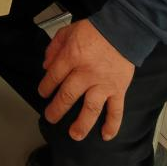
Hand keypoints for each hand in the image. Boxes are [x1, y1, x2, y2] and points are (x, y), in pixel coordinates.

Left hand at [38, 20, 134, 141]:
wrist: (123, 29)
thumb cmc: (94, 30)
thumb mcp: (68, 31)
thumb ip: (54, 48)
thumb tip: (46, 66)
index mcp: (72, 57)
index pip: (54, 76)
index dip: (46, 87)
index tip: (43, 94)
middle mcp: (87, 73)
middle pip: (68, 95)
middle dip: (57, 109)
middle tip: (51, 118)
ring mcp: (104, 84)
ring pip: (91, 108)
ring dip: (82, 124)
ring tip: (74, 135)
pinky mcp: (119, 89)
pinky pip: (116, 110)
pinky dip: (113, 124)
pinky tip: (106, 136)